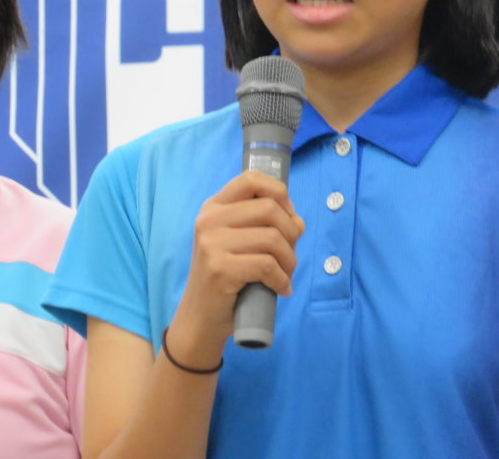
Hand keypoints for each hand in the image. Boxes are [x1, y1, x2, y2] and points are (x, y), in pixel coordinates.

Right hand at [168, 170, 304, 361]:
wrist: (201, 319)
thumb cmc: (227, 278)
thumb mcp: (241, 243)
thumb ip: (266, 225)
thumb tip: (298, 222)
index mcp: (214, 207)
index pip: (251, 179)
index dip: (279, 193)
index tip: (288, 216)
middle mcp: (209, 220)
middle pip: (269, 208)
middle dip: (291, 233)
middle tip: (290, 255)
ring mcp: (211, 244)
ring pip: (272, 238)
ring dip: (290, 260)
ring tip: (286, 274)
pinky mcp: (219, 269)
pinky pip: (267, 265)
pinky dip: (282, 279)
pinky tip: (281, 289)